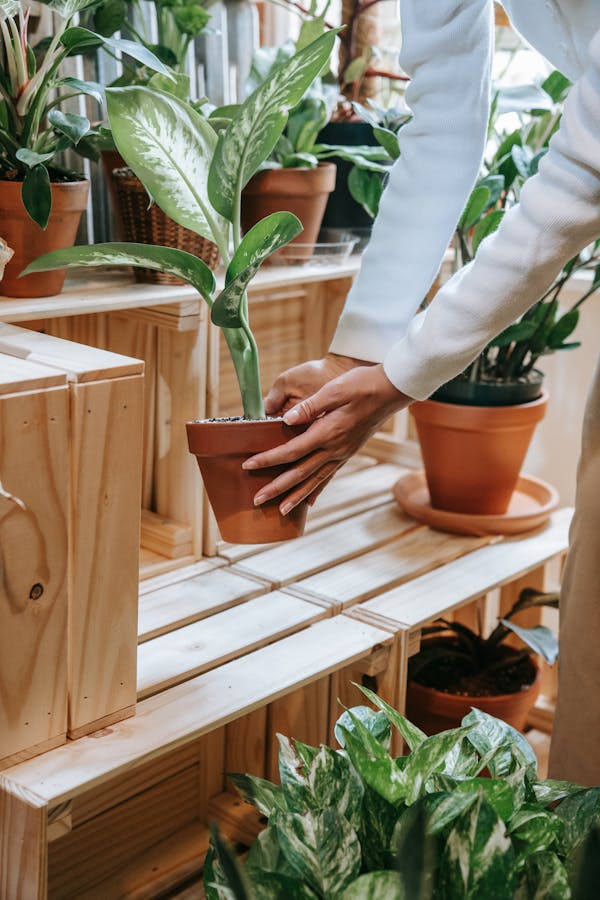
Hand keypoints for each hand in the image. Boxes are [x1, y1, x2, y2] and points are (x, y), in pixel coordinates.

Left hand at [244, 363, 410, 513]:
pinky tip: (309, 500)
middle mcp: (335, 448)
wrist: (392, 390)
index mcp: (328, 432)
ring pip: (315, 480)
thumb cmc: (363, 384)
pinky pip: (329, 476)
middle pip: (300, 473)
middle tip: (257, 499)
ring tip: (281, 510)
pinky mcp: (349, 452)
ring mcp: (343, 453)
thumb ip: (311, 406)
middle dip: (277, 488)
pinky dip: (317, 489)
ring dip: (296, 496)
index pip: (291, 451)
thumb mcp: (335, 389)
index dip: (268, 459)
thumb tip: (286, 420)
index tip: (248, 465)